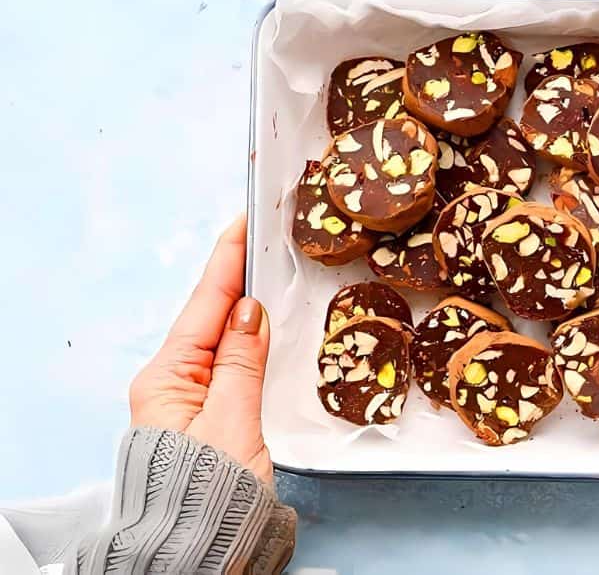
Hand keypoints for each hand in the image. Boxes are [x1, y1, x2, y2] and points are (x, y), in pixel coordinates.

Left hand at [129, 215, 273, 484]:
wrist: (201, 547)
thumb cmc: (212, 495)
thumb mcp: (232, 421)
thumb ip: (242, 361)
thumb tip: (248, 310)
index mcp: (169, 377)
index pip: (205, 304)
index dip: (228, 260)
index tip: (243, 221)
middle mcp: (173, 383)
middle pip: (209, 314)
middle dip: (236, 274)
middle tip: (261, 234)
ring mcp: (188, 398)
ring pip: (220, 336)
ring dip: (242, 302)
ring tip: (264, 266)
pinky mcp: (207, 413)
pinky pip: (228, 360)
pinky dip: (245, 335)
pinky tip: (259, 322)